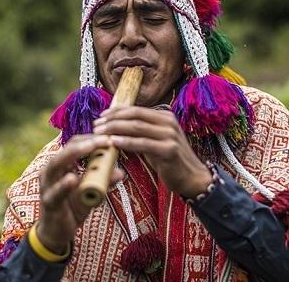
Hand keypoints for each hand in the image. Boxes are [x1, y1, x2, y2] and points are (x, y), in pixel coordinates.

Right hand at [37, 134, 123, 253]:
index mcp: (62, 165)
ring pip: (56, 165)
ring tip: (91, 147)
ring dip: (73, 154)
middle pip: (66, 150)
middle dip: (85, 142)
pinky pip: (55, 193)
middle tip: (105, 139)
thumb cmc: (72, 207)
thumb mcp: (91, 192)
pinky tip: (72, 179)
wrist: (56, 232)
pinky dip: (63, 186)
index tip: (110, 137)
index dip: (92, 139)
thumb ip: (104, 182)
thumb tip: (120, 172)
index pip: (75, 144)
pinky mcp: (48, 202)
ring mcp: (47, 186)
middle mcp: (51, 171)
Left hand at [93, 107, 211, 197]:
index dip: (117, 111)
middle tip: (96, 125)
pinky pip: (143, 144)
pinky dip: (126, 142)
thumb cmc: (169, 161)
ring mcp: (170, 135)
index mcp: (165, 117)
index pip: (136, 109)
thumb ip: (140, 133)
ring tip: (100, 133)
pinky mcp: (169, 150)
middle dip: (112, 119)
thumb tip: (116, 127)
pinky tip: (114, 143)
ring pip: (137, 127)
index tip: (101, 116)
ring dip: (115, 129)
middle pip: (135, 116)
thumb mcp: (154, 142)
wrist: (192, 178)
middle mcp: (169, 122)